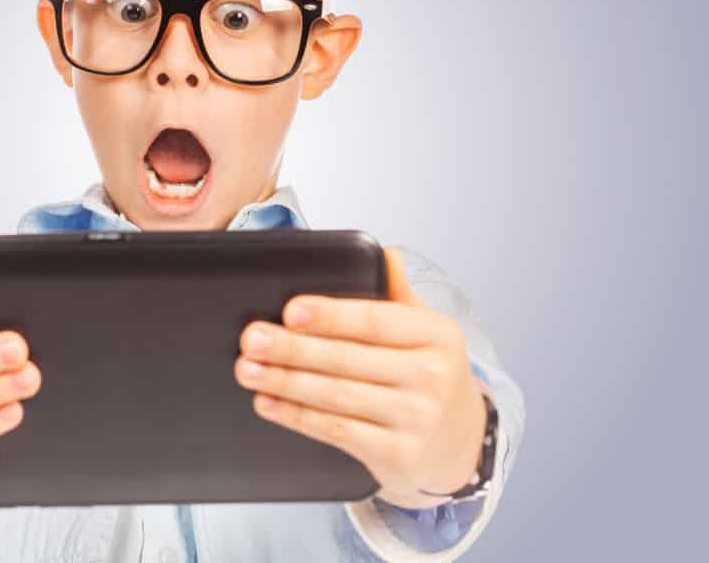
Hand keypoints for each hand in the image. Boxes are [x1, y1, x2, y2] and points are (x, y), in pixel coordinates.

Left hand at [233, 247, 486, 508]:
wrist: (460, 443)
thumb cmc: (428, 376)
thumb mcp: (426, 332)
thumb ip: (399, 294)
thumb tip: (385, 254)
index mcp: (436, 335)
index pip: (376, 321)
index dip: (331, 316)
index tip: (291, 310)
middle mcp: (432, 376)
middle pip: (348, 359)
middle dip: (292, 349)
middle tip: (253, 339)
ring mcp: (417, 418)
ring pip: (336, 396)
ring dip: (285, 382)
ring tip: (248, 369)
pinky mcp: (398, 454)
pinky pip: (336, 431)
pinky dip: (296, 416)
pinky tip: (268, 402)